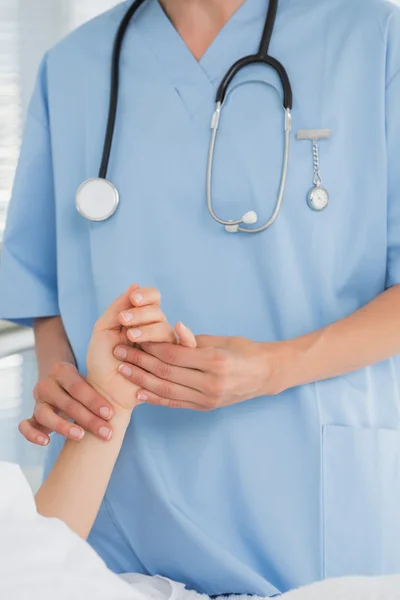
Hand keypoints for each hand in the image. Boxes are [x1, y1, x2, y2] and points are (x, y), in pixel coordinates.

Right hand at [18, 362, 115, 445]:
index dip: (94, 401)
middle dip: (88, 419)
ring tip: (80, 436)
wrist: (58, 378)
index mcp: (62, 370)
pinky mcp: (32, 415)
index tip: (111, 414)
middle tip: (106, 432)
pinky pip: (25, 425)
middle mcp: (47, 384)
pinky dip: (32, 434)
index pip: (78, 386)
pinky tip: (46, 442)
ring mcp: (38, 400)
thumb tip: (142, 394)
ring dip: (63, 426)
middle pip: (66, 402)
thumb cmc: (83, 381)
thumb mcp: (92, 376)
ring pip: (44, 414)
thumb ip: (110, 383)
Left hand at [86, 285, 194, 413]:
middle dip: (141, 313)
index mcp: (140, 319)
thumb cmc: (101, 361)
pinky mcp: (171, 362)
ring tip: (129, 338)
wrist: (104, 389)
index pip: (153, 298)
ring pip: (166, 329)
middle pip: (159, 312)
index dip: (146, 295)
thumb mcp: (103, 329)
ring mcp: (163, 346)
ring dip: (147, 330)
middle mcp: (154, 329)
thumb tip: (135, 285)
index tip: (133, 299)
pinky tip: (178, 328)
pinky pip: (186, 346)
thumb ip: (118, 307)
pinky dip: (186, 335)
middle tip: (123, 321)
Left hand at [114, 335, 284, 410]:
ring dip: (141, 380)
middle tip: (119, 353)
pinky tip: (139, 391)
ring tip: (123, 370)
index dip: (149, 346)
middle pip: (166, 373)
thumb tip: (167, 334)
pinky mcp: (205, 407)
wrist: (265, 374)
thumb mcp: (220, 340)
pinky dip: (155, 397)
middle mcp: (211, 382)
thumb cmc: (242, 350)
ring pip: (167, 390)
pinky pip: (175, 403)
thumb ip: (192, 341)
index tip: (131, 337)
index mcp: (215, 361)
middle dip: (139, 362)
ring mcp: (208, 398)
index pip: (173, 354)